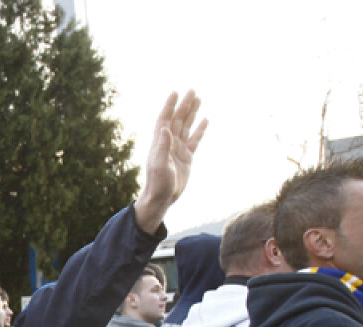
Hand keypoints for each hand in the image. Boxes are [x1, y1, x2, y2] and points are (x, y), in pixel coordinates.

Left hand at [133, 91, 207, 233]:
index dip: (170, 106)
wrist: (162, 198)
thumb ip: (163, 147)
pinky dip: (199, 130)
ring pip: (186, 127)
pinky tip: (205, 120)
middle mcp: (169, 143)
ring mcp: (178, 149)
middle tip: (192, 91)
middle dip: (184, 105)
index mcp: (160, 143)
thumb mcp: (160, 165)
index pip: (165, 120)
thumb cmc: (158, 183)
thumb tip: (164, 128)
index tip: (175, 93)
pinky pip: (194, 140)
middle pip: (178, 119)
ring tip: (198, 100)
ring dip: (192, 114)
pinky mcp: (186, 157)